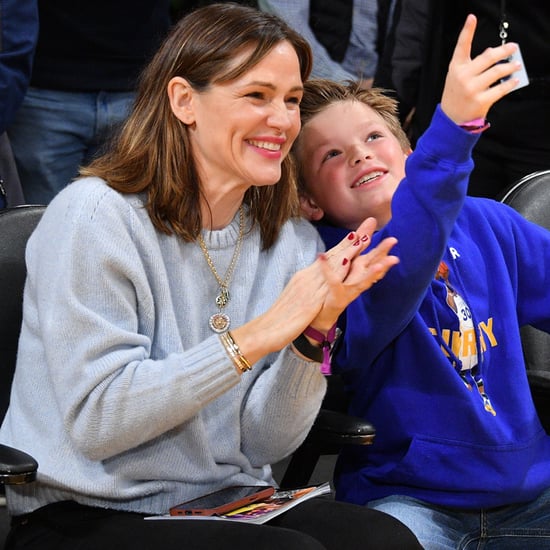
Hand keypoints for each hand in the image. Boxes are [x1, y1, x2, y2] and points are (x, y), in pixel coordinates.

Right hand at [230, 218, 397, 361]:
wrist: (265, 330)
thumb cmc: (279, 318)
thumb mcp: (294, 299)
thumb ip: (305, 290)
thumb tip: (311, 284)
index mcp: (304, 277)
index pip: (328, 257)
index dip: (344, 245)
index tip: (359, 233)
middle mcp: (307, 277)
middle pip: (334, 255)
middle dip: (353, 240)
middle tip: (371, 223)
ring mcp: (310, 287)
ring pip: (335, 265)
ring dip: (353, 250)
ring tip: (369, 235)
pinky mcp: (312, 299)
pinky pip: (331, 284)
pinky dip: (344, 273)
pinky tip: (354, 265)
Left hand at [310, 217, 398, 332]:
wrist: (324, 313)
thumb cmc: (337, 289)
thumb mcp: (348, 268)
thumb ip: (357, 250)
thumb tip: (366, 230)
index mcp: (360, 272)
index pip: (375, 259)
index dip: (383, 249)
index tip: (393, 240)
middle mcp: (358, 282)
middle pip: (373, 267)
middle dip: (383, 257)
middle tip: (393, 247)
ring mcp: (349, 290)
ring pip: (362, 281)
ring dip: (371, 273)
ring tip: (378, 265)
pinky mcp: (337, 296)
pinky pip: (333, 282)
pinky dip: (328, 271)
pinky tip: (323, 259)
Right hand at [441, 14, 520, 123]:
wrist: (451, 119)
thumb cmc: (456, 95)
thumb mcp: (457, 77)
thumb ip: (472, 64)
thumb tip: (492, 52)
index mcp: (456, 68)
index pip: (461, 47)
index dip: (466, 31)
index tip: (472, 18)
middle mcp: (463, 77)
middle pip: (488, 57)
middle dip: (504, 51)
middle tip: (513, 48)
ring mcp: (472, 89)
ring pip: (497, 72)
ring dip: (510, 67)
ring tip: (516, 65)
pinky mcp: (481, 101)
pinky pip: (501, 89)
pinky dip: (510, 84)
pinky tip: (514, 80)